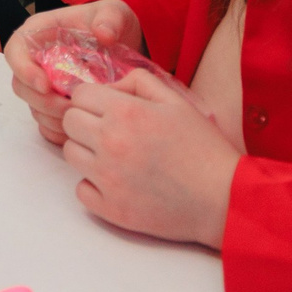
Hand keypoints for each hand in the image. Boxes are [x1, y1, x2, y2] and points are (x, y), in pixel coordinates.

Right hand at [4, 0, 144, 145]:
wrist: (125, 45)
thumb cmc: (112, 24)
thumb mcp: (115, 13)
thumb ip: (110, 18)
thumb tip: (103, 33)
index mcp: (39, 33)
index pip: (15, 50)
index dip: (23, 69)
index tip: (45, 85)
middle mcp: (35, 60)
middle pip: (20, 85)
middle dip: (42, 101)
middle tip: (70, 108)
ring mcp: (44, 84)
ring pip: (33, 107)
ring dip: (52, 118)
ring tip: (80, 118)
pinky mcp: (54, 103)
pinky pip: (45, 123)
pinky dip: (58, 130)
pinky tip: (78, 130)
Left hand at [60, 70, 237, 246]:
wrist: (223, 199)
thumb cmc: (203, 148)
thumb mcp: (176, 101)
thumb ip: (138, 82)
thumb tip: (108, 87)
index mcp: (126, 112)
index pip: (78, 95)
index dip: (92, 100)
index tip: (106, 109)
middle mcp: (110, 142)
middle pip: (68, 122)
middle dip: (85, 122)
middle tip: (110, 132)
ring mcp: (108, 178)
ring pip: (70, 154)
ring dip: (87, 152)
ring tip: (116, 157)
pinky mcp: (111, 209)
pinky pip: (80, 190)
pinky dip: (94, 186)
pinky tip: (118, 183)